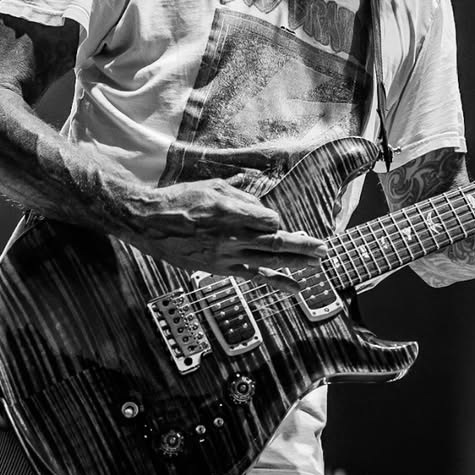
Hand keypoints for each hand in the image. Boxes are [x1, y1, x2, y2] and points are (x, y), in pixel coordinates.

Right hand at [121, 179, 326, 294]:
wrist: (150, 222)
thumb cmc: (180, 200)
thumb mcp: (213, 186)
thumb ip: (241, 194)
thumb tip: (262, 204)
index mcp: (231, 211)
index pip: (269, 219)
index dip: (276, 220)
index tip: (275, 221)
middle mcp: (232, 235)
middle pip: (277, 241)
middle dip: (304, 245)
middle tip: (324, 248)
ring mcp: (227, 254)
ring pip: (270, 260)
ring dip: (298, 262)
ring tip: (318, 263)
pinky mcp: (220, 268)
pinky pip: (255, 276)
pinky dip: (278, 282)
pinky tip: (296, 288)